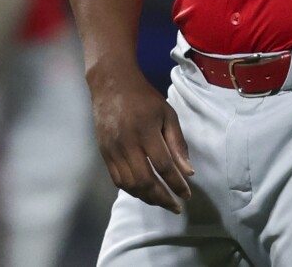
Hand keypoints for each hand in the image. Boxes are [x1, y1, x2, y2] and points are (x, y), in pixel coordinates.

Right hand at [87, 64, 193, 213]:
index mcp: (146, 131)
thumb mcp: (167, 114)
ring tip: (161, 201)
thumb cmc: (144, 97)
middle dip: (162, 198)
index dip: (176, 184)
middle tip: (176, 206)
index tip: (187, 195)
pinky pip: (117, 180)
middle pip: (145, 181)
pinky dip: (132, 190)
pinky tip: (144, 192)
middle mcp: (127, 143)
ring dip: (147, 198)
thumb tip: (187, 171)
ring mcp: (113, 150)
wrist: (111, 84)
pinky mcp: (104, 153)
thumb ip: (177, 143)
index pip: (163, 166)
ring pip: (130, 184)